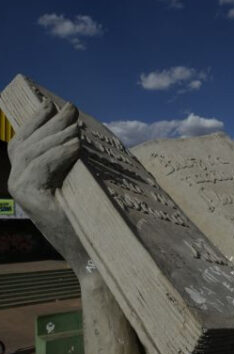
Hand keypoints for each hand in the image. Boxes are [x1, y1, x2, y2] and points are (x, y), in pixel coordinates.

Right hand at [7, 100, 89, 277]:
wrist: (95, 250)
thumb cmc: (91, 215)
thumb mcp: (77, 179)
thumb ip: (68, 159)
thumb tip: (74, 128)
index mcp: (27, 177)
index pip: (24, 143)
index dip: (35, 121)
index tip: (51, 103)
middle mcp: (19, 183)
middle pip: (27, 144)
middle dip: (50, 123)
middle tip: (71, 109)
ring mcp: (22, 192)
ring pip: (33, 154)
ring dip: (56, 136)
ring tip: (77, 127)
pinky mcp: (31, 200)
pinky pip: (42, 169)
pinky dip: (58, 155)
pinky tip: (75, 146)